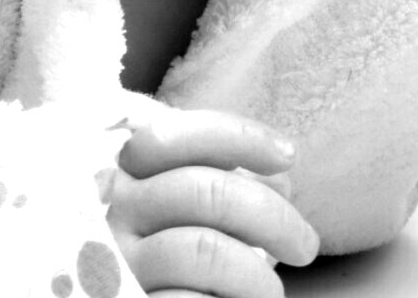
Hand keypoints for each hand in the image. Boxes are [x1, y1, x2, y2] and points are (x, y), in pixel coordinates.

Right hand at [106, 106, 319, 297]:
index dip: (240, 136)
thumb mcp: (178, 210)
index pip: (175, 136)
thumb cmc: (165, 262)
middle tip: (307, 247)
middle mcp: (110, 213)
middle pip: (205, 191)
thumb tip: (280, 181)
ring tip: (272, 291)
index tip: (288, 157)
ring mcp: (113, 263)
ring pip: (205, 249)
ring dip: (257, 274)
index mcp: (120, 174)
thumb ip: (216, 183)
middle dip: (274, 217)